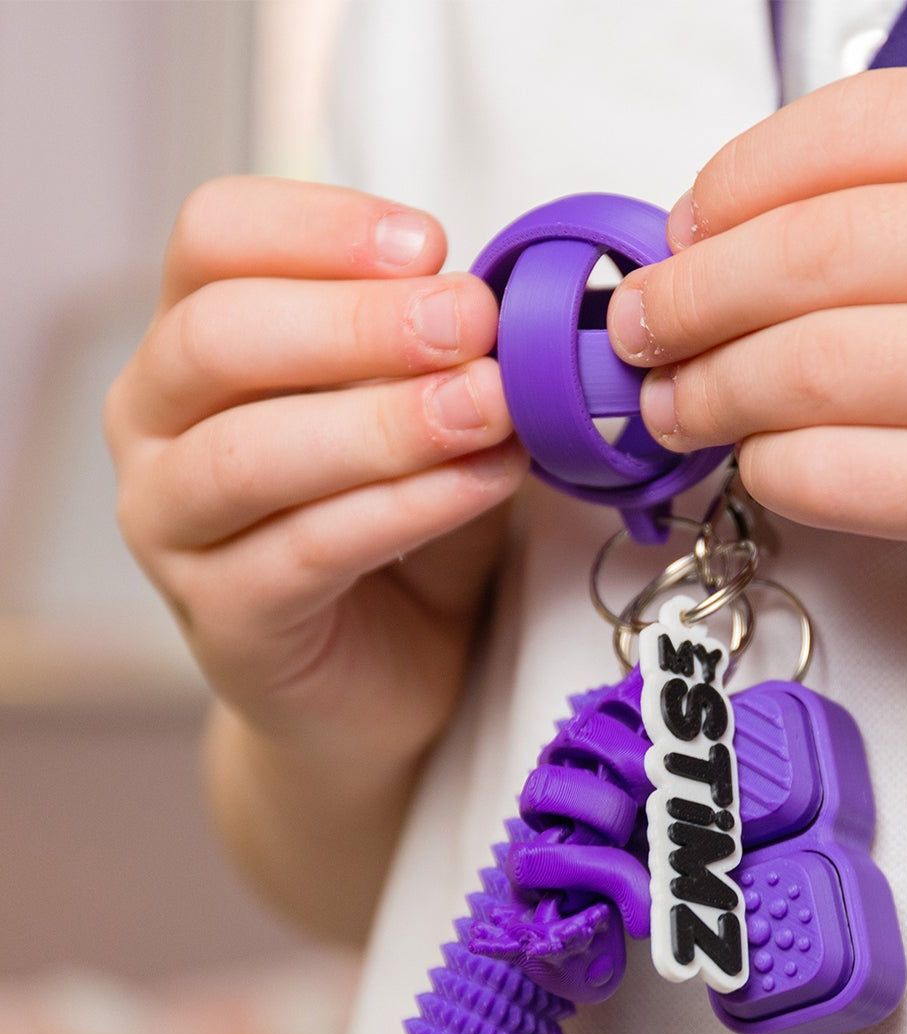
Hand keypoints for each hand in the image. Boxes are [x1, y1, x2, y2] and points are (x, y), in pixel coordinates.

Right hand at [106, 176, 525, 766]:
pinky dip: (407, 507)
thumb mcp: (422, 416)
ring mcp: (170, 527)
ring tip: (491, 407)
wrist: (384, 674)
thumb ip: (437, 357)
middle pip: (218, 337)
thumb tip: (494, 297)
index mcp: (195, 342)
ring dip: (386, 421)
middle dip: (360, 322)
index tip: (431, 244)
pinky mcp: (222, 616)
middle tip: (473, 322)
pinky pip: (307, 549)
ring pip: (251, 453)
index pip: (213, 238)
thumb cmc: (399, 528)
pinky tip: (485, 481)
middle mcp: (154, 424)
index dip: (319, 227)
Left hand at [607, 69, 906, 668]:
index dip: (734, 184)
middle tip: (642, 329)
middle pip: (810, 248)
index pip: (858, 128)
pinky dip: (775, 470)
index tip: (683, 232)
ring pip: (811, 364)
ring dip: (711, 391)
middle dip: (689, 294)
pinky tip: (761, 467)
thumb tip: (764, 232)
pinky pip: (848, 473)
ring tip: (675, 407)